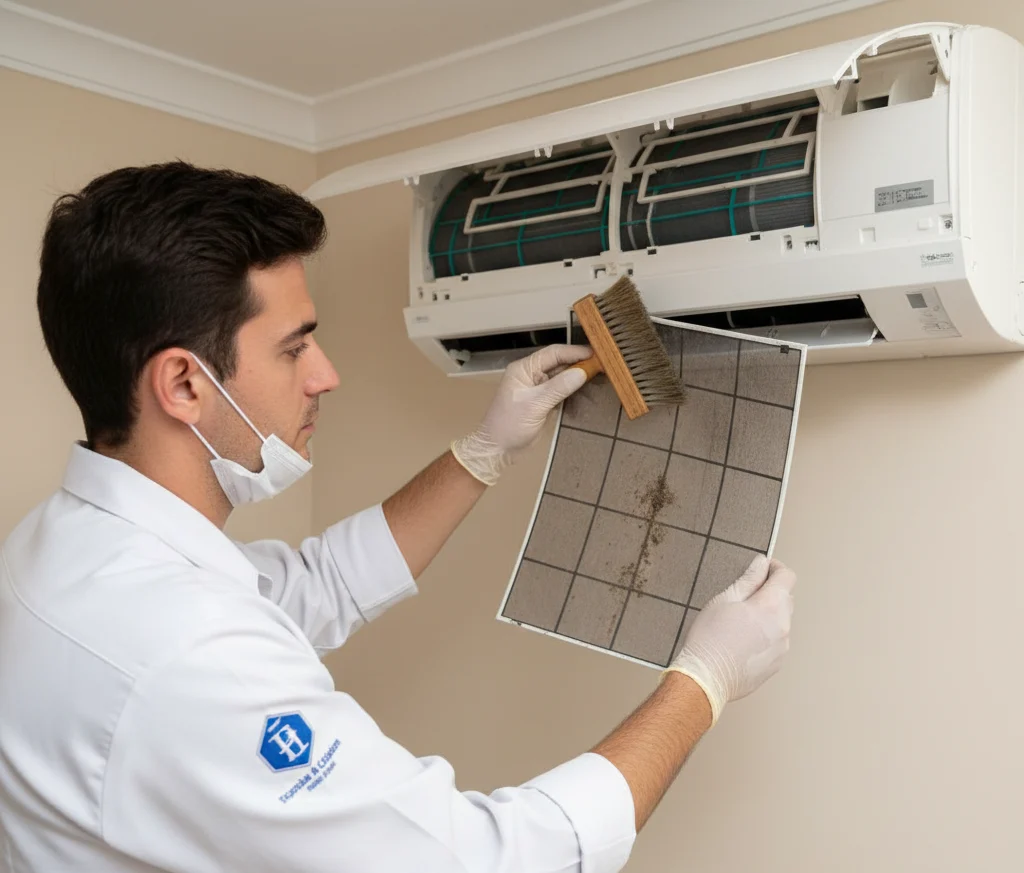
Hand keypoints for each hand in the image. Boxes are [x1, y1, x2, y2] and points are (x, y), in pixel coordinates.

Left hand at [450, 344, 591, 484]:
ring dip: (578, 377)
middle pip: (559, 363)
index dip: (574, 352)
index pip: (553, 353)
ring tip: (599, 375)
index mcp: (524, 369)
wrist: (498, 450)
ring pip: (562, 377)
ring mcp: (538, 388)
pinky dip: (573, 390)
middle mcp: (531, 374)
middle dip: (579, 363)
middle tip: (602, 365)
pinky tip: (587, 390)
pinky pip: (561, 391)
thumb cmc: (509, 425)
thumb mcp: (535, 405)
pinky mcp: (543, 401)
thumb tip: (582, 372)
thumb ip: (558, 388)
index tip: (595, 354)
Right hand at [665, 555, 795, 725]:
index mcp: (771, 606)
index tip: (764, 568)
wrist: (706, 677)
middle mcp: (783, 627)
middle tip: (743, 598)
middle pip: (785, 598)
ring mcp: (782, 648)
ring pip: (781, 621)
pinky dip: (765, 636)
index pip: (787, 577)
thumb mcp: (725, 600)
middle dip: (769, 592)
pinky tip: (742, 641)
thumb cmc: (709, 639)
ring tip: (739, 624)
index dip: (775, 568)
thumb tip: (761, 564)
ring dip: (767, 616)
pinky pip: (777, 641)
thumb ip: (748, 579)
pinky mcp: (777, 663)